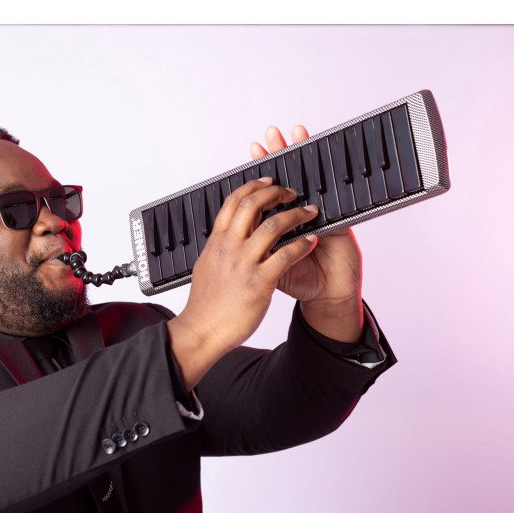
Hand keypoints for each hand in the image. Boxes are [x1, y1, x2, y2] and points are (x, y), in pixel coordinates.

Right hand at [167, 177, 320, 389]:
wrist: (202, 331)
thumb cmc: (205, 304)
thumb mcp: (206, 267)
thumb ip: (218, 249)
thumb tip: (223, 238)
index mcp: (216, 242)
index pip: (233, 202)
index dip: (252, 187)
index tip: (267, 181)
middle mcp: (229, 248)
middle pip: (253, 205)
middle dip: (276, 193)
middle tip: (291, 193)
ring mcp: (244, 264)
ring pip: (273, 226)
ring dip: (296, 215)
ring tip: (309, 213)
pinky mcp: (259, 282)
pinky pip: (286, 255)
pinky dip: (302, 244)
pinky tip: (311, 241)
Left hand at [249, 125, 363, 341]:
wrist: (326, 298)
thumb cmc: (298, 281)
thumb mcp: (268, 265)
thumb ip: (254, 247)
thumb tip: (228, 234)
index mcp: (278, 223)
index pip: (267, 191)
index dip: (260, 171)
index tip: (253, 149)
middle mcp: (298, 214)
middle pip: (287, 177)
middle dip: (279, 154)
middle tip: (272, 133)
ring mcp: (318, 216)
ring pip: (310, 179)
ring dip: (303, 155)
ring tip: (296, 133)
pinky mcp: (338, 223)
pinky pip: (333, 198)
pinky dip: (328, 180)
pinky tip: (321, 159)